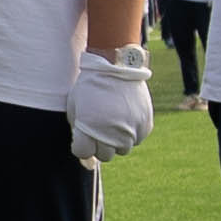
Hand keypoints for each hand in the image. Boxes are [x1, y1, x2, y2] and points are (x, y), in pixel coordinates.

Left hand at [68, 47, 155, 164]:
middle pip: (104, 155)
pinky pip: (137, 139)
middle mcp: (112, 133)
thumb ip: (77, 128)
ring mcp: (131, 131)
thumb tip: (84, 147)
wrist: (117, 65)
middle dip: (98, 145)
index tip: (82, 134)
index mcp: (90, 128)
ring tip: (113, 122)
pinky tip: (125, 117)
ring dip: (116, 141)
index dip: (81, 144)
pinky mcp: (145, 125)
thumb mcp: (75, 105)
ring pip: (122, 149)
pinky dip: (131, 133)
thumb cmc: (91, 85)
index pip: (83, 152)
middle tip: (98, 128)